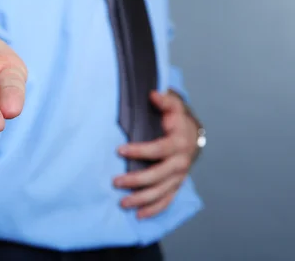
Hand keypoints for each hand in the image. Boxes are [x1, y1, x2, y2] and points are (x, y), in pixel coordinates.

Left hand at [113, 91, 199, 218]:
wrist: (193, 134)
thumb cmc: (177, 120)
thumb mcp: (173, 106)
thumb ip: (164, 100)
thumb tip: (153, 94)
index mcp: (179, 143)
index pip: (158, 149)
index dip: (139, 150)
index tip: (119, 150)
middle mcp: (181, 162)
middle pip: (158, 176)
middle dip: (136, 180)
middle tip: (116, 182)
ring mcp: (179, 176)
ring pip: (161, 192)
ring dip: (142, 200)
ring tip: (123, 203)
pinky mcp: (176, 185)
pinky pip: (166, 201)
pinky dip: (153, 209)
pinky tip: (139, 215)